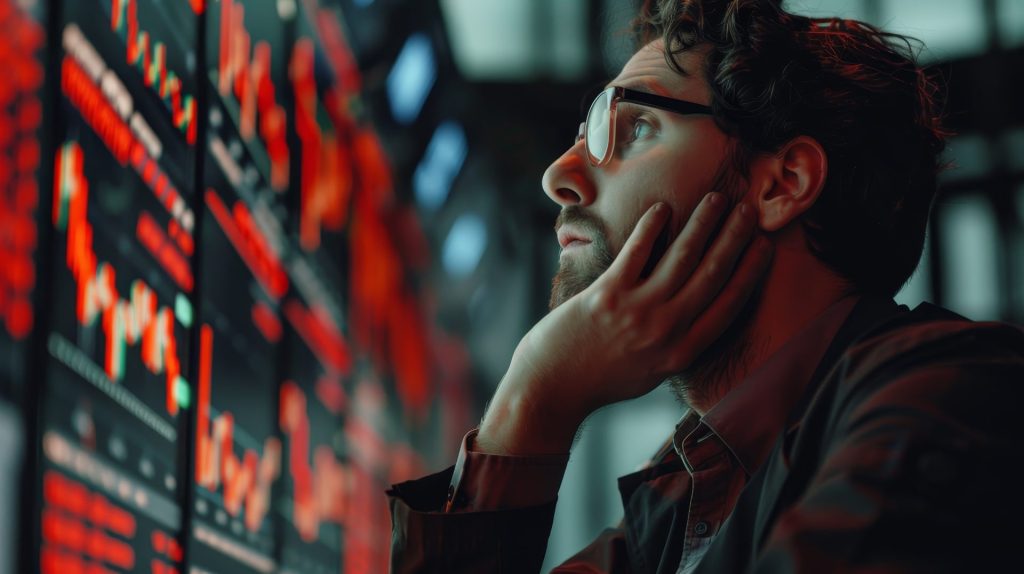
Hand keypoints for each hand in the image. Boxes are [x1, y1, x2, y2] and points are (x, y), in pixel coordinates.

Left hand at [477, 193, 772, 454]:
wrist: (551, 389)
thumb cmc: (599, 379)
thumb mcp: (650, 372)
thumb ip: (675, 344)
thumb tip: (693, 309)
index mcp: (682, 353)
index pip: (729, 305)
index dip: (750, 272)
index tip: (763, 245)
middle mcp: (667, 331)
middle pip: (712, 274)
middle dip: (734, 236)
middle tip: (747, 209)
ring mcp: (638, 312)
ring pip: (682, 256)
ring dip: (703, 222)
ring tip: (715, 198)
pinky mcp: (608, 295)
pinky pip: (638, 251)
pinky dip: (653, 226)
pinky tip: (664, 207)